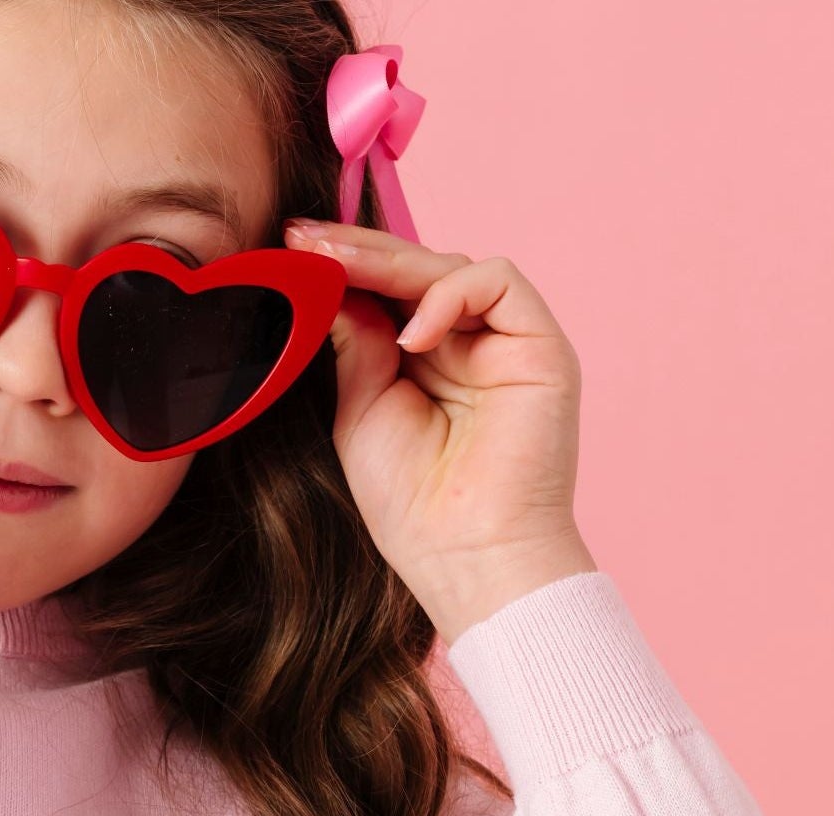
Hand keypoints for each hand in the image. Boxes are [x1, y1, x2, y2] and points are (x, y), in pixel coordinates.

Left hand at [284, 218, 597, 643]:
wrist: (466, 557)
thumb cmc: (413, 507)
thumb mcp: (362, 411)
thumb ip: (355, 344)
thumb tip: (333, 281)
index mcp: (428, 364)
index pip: (388, 293)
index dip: (345, 268)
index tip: (293, 248)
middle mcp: (470, 347)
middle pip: (417, 272)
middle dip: (358, 252)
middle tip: (303, 238)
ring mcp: (507, 343)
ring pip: (453, 267)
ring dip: (392, 263)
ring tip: (338, 269)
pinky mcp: (540, 346)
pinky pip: (497, 282)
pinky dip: (449, 295)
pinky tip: (411, 336)